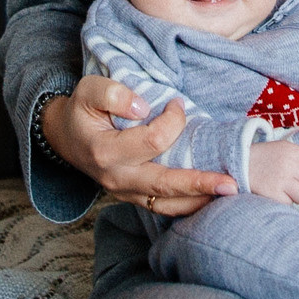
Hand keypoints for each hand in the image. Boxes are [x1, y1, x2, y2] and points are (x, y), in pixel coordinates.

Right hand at [40, 75, 236, 216]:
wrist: (66, 138)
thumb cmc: (82, 111)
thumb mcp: (87, 90)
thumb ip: (111, 93)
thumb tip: (142, 107)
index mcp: (106, 151)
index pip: (153, 140)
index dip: (173, 120)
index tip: (177, 103)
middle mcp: (117, 178)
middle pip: (163, 185)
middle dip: (199, 184)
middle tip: (231, 183)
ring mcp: (125, 193)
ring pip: (166, 205)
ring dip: (199, 200)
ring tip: (229, 194)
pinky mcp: (133, 198)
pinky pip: (163, 208)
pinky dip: (188, 205)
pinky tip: (210, 198)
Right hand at [243, 139, 298, 204]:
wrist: (237, 166)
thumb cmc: (263, 159)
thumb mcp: (281, 148)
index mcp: (291, 149)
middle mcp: (288, 163)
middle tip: (290, 183)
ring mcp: (281, 179)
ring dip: (296, 196)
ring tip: (285, 190)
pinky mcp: (273, 194)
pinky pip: (290, 203)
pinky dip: (283, 201)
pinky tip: (274, 193)